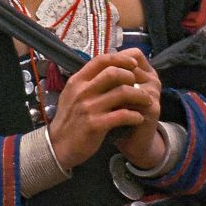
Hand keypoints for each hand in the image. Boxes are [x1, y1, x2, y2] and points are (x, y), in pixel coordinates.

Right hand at [47, 51, 157, 169]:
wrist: (58, 146)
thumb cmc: (70, 119)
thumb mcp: (72, 95)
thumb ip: (88, 82)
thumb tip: (110, 69)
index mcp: (77, 81)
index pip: (101, 60)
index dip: (121, 59)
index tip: (134, 63)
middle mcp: (82, 91)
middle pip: (113, 73)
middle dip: (131, 76)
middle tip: (139, 85)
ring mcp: (88, 108)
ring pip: (122, 93)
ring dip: (139, 96)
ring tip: (146, 101)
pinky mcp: (95, 124)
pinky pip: (122, 115)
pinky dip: (134, 116)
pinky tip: (139, 118)